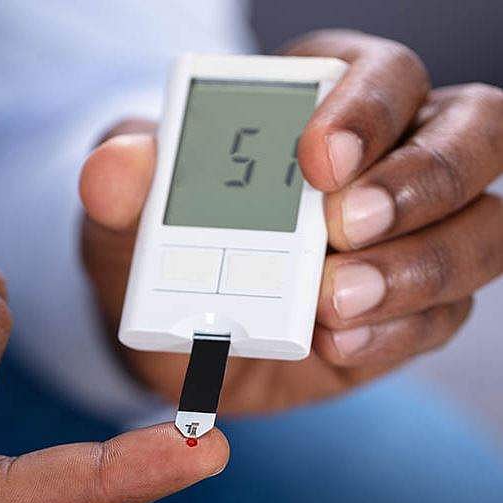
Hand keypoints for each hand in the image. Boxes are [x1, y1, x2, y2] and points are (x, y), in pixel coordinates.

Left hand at [79, 30, 502, 413]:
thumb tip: (118, 165)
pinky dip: (395, 332)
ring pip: (483, 231)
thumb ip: (122, 180)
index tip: (314, 159)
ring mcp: (415, 235)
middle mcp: (394, 156)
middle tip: (341, 228)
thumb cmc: (158, 239)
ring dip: (417, 267)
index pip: (388, 74)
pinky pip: (443, 315)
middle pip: (475, 137)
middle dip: (419, 181)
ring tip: (333, 303)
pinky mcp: (413, 308)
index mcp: (332, 100)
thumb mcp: (127, 206)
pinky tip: (338, 345)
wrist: (169, 325)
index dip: (367, 108)